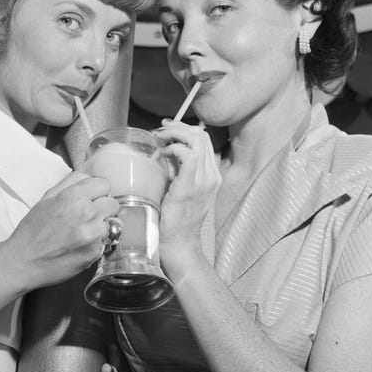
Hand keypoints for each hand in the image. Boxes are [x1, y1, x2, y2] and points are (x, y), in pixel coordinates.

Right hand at [6, 171, 118, 288]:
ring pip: (114, 223)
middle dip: (103, 208)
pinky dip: (98, 243)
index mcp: (74, 196)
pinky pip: (107, 242)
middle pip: (113, 204)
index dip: (97, 191)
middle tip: (89, 217)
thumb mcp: (46, 198)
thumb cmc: (32, 230)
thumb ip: (70, 183)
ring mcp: (94, 234)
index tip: (92, 198)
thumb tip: (88, 177)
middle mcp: (87, 213)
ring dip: (103, 226)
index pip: (104, 184)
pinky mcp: (96, 252)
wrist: (24, 261)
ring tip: (85, 232)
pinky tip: (81, 246)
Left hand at [155, 121, 220, 252]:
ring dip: (175, 134)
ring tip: (160, 139)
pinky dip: (174, 148)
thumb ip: (176, 170)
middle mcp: (211, 177)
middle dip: (178, 127)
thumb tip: (163, 152)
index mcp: (212, 176)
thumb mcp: (180, 188)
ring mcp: (204, 182)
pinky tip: (162, 154)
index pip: (204, 140)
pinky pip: (188, 156)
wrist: (180, 244)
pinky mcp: (190, 188)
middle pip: (202, 136)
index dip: (185, 128)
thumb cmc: (176, 220)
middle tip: (160, 130)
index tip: (166, 128)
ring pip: (197, 141)